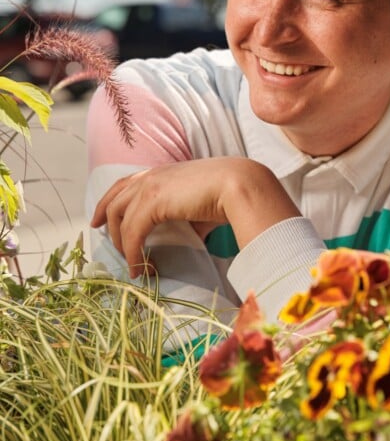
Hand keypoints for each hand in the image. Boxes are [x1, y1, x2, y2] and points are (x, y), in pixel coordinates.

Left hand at [90, 157, 299, 277]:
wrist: (239, 185)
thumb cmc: (228, 195)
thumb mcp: (199, 205)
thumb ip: (187, 218)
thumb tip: (189, 236)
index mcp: (161, 172)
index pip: (125, 184)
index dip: (109, 201)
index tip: (100, 219)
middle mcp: (150, 176)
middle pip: (114, 198)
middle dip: (103, 221)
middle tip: (105, 243)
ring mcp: (149, 187)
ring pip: (117, 218)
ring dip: (121, 244)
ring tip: (131, 263)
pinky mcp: (151, 202)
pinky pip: (132, 233)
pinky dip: (133, 253)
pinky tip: (139, 268)